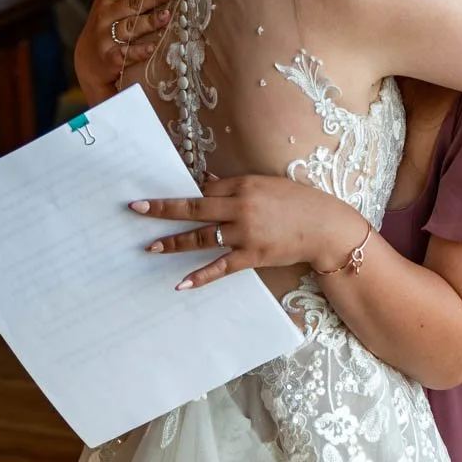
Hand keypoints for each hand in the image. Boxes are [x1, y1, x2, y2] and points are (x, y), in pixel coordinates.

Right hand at [74, 0, 176, 99]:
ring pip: (130, 27)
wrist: (87, 62)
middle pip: (133, 3)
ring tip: (167, 16)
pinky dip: (139, 51)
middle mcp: (107, 15)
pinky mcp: (110, 59)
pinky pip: (126, 54)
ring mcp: (107, 37)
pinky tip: (152, 48)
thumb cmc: (105, 24)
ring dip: (149, 22)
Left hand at [128, 175, 365, 289]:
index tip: (161, 197)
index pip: (204, 189)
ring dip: (173, 242)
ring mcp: (245, 233)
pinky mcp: (252, 255)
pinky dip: (200, 275)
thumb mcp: (266, 184)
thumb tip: (204, 179)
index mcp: (244, 185)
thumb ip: (234, 184)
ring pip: (201, 238)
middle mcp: (240, 207)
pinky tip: (180, 283)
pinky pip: (220, 267)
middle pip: (193, 208)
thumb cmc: (298, 202)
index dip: (184, 194)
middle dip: (162, 209)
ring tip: (149, 247)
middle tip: (136, 209)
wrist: (325, 226)